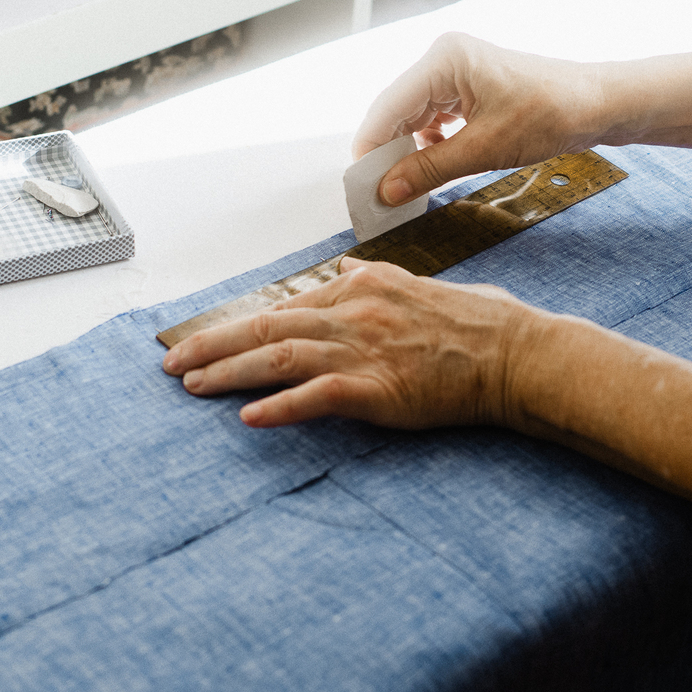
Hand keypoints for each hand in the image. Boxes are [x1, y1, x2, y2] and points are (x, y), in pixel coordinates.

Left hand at [160, 257, 544, 429]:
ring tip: (193, 387)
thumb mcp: (418, 287)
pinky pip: (316, 396)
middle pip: (266, 326)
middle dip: (212, 344)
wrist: (517, 353)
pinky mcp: (379, 388)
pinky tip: (249, 419)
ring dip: (229, 373)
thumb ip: (375, 283)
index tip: (207, 338)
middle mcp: (355, 311)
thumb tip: (344, 271)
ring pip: (279, 357)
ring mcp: (365, 348)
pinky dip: (278, 407)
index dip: (239, 324)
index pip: (285, 305)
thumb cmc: (478, 325)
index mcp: (362, 285)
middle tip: (174, 362)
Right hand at [352, 32, 611, 205]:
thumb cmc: (550, 114)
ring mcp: (455, 69)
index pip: (388, 106)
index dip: (370, 148)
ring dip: (407, 149)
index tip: (359, 186)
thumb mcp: (483, 149)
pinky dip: (429, 142)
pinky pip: (434, 115)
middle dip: (387, 150)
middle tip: (377, 193)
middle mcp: (444, 57)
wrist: (595, 105)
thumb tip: (386, 191)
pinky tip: (431, 165)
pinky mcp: (467, 85)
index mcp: (444, 59)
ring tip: (402, 185)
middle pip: (396, 109)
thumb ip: (428, 169)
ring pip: (413, 115)